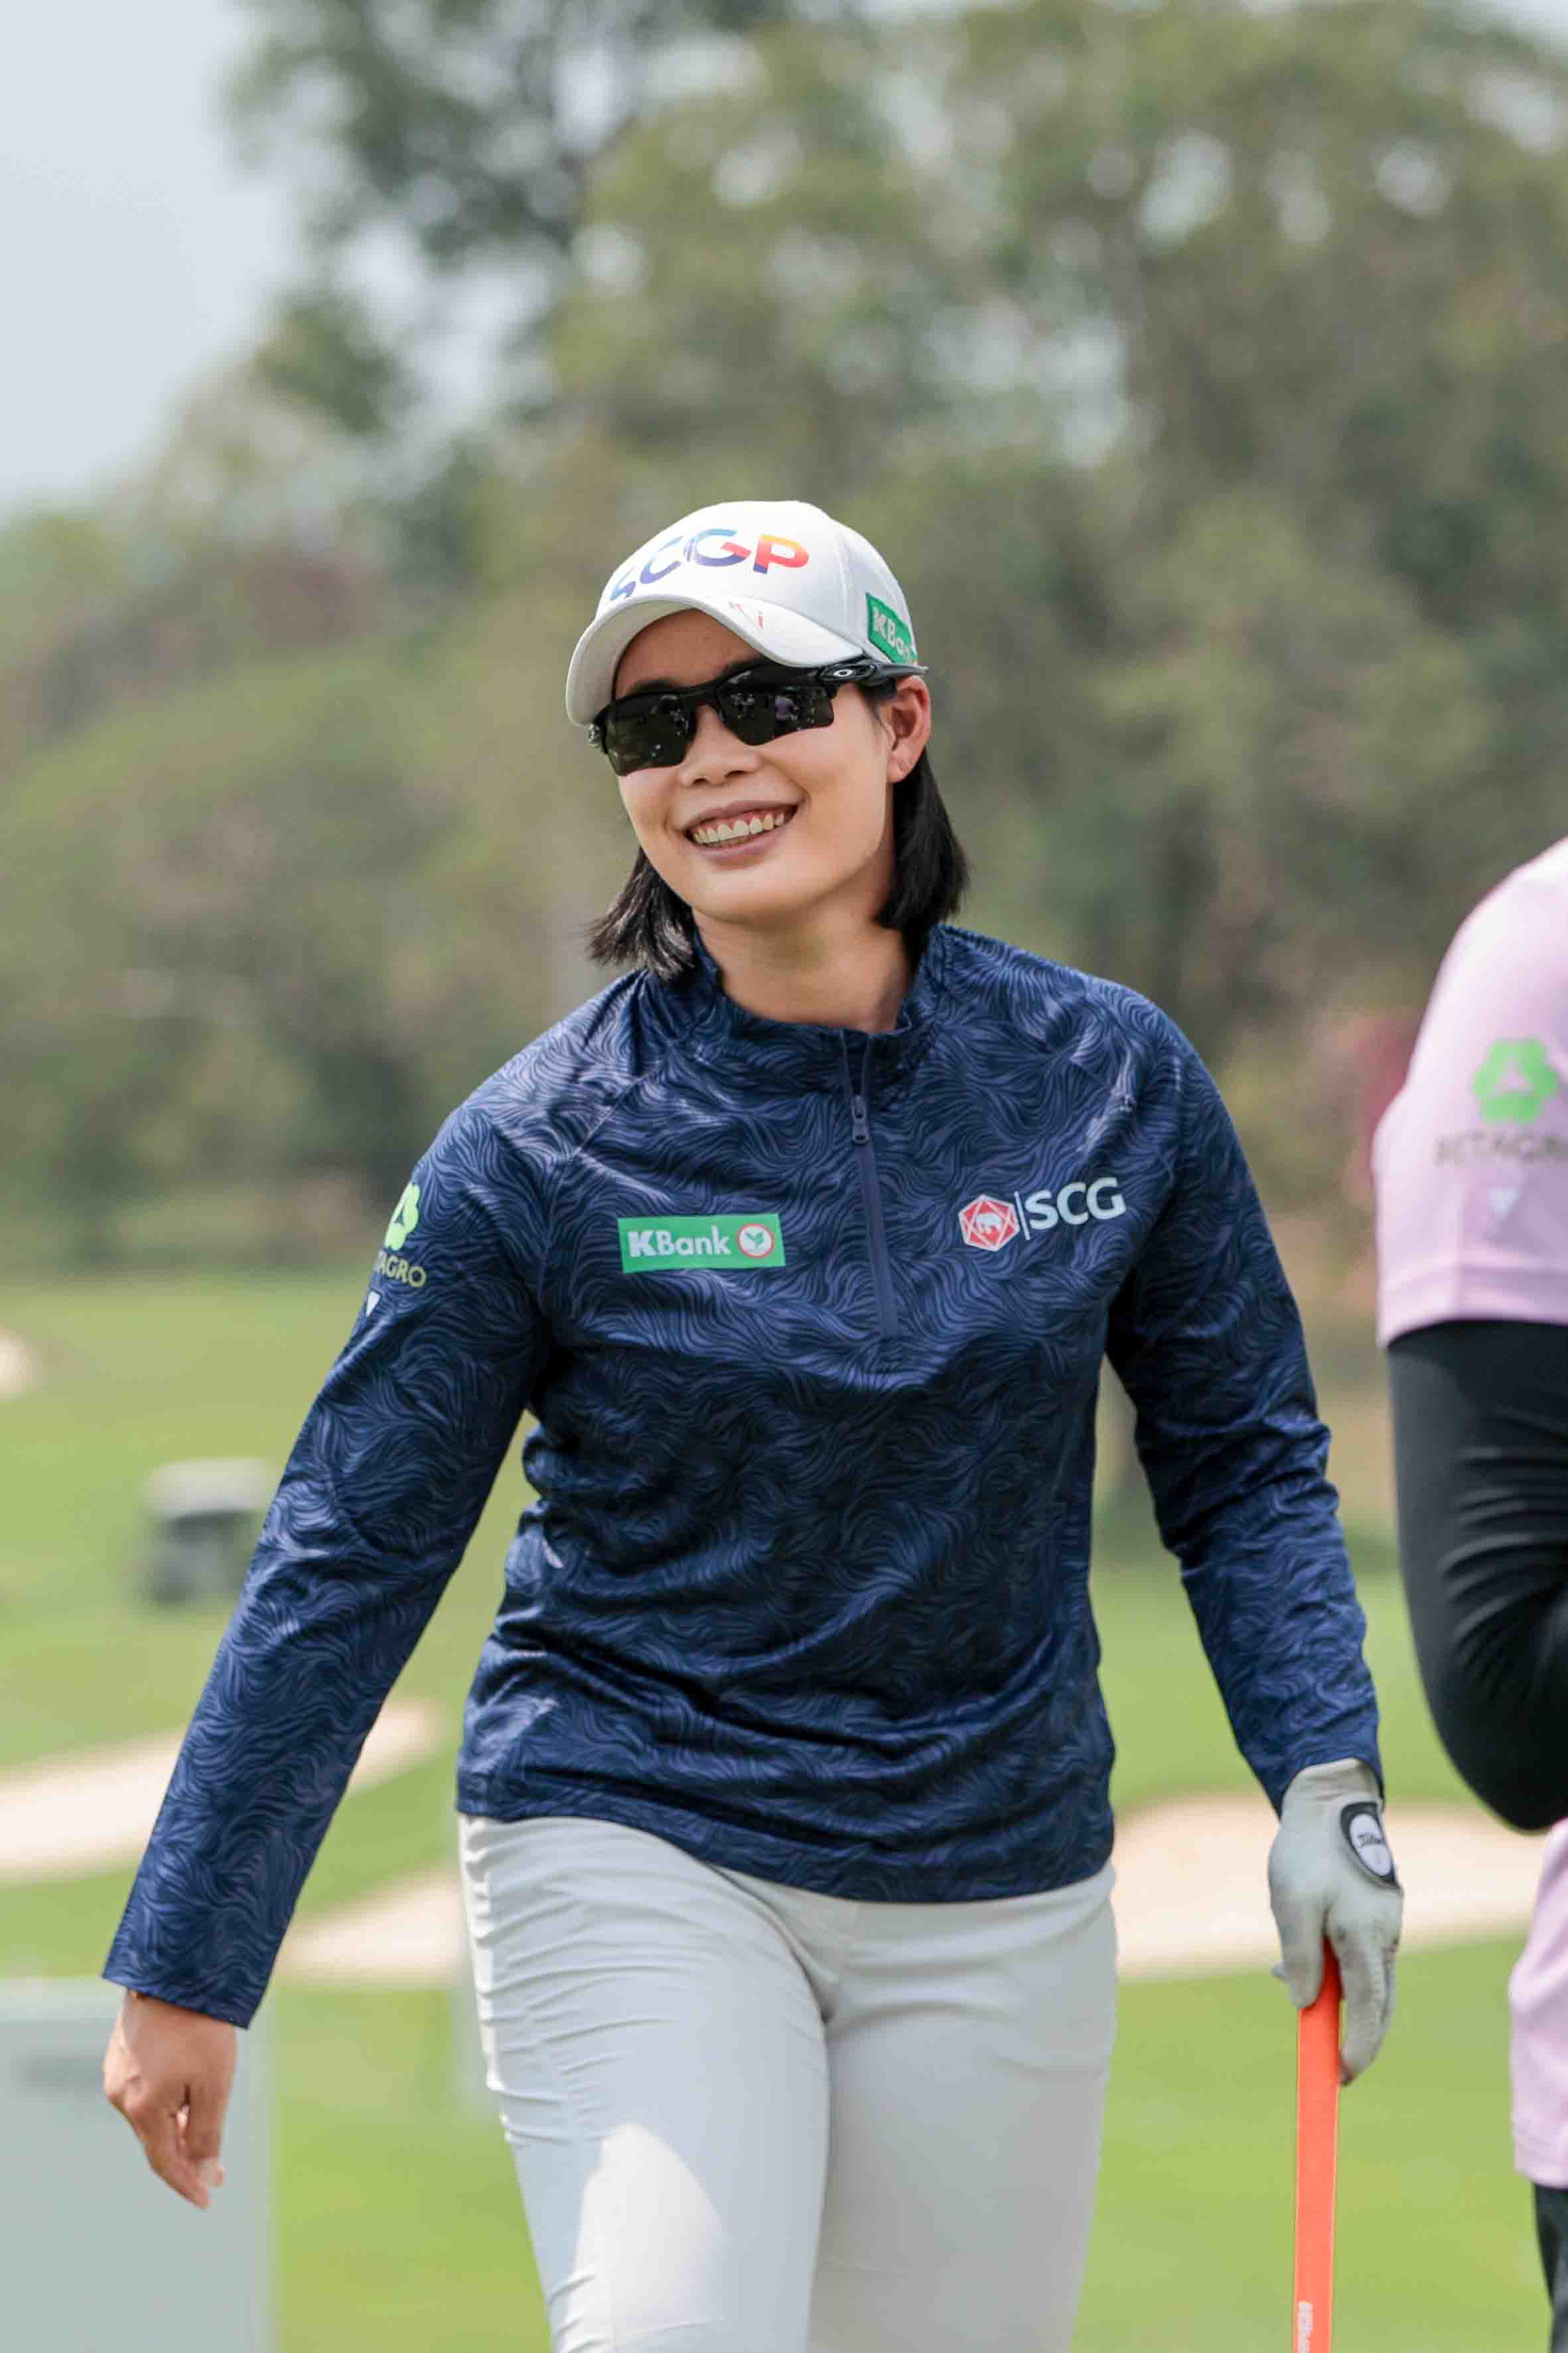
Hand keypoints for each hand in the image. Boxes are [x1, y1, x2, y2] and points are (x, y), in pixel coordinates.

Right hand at [103, 1989, 236, 2206]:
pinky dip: (166, 2105)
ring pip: (150, 2117)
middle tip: (217, 2172)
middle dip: (187, 2157)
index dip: (187, 2184)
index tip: (207, 2201)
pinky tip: (186, 2100)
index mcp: (142, 2108)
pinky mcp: (119, 2055)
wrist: (174, 1971)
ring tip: (206, 2130)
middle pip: (156, 2141)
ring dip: (177, 2129)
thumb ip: (207, 2133)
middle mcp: (121, 2096)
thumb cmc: (199, 2027)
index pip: (165, 2162)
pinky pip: (143, 2094)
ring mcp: (116, 2074)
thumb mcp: (214, 2083)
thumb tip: (204, 2173)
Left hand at [1266, 1757, 1401, 2083]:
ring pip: (1369, 1981)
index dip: (1359, 2046)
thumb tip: (1303, 2005)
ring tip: (1306, 2012)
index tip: (1341, 2075)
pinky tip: (1301, 1968)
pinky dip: (1339, 1975)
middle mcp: (1384, 1936)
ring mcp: (1383, 1925)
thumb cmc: (1308, 1852)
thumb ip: (1300, 1955)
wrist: (1330, 1803)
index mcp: (1366, 1936)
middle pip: (1378, 2002)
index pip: (1370, 2007)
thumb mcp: (1292, 1903)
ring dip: (1344, 2004)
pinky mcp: (1374, 1915)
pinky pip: (1360, 1957)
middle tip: (1333, 2066)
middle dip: (1358, 2037)